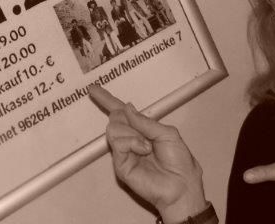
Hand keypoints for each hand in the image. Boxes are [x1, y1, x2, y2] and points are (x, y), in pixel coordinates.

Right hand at [88, 85, 207, 222]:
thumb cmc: (179, 161)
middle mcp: (130, 139)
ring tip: (147, 146)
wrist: (181, 185)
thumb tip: (127, 108)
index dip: (107, 100)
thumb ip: (145, 121)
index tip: (93, 89)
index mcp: (142, 130)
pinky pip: (118, 143)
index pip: (121, 112)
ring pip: (113, 128)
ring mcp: (124, 151)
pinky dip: (132, 142)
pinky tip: (143, 150)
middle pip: (115, 117)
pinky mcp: (120, 164)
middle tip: (144, 134)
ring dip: (132, 133)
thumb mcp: (167, 133)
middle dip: (127, 119)